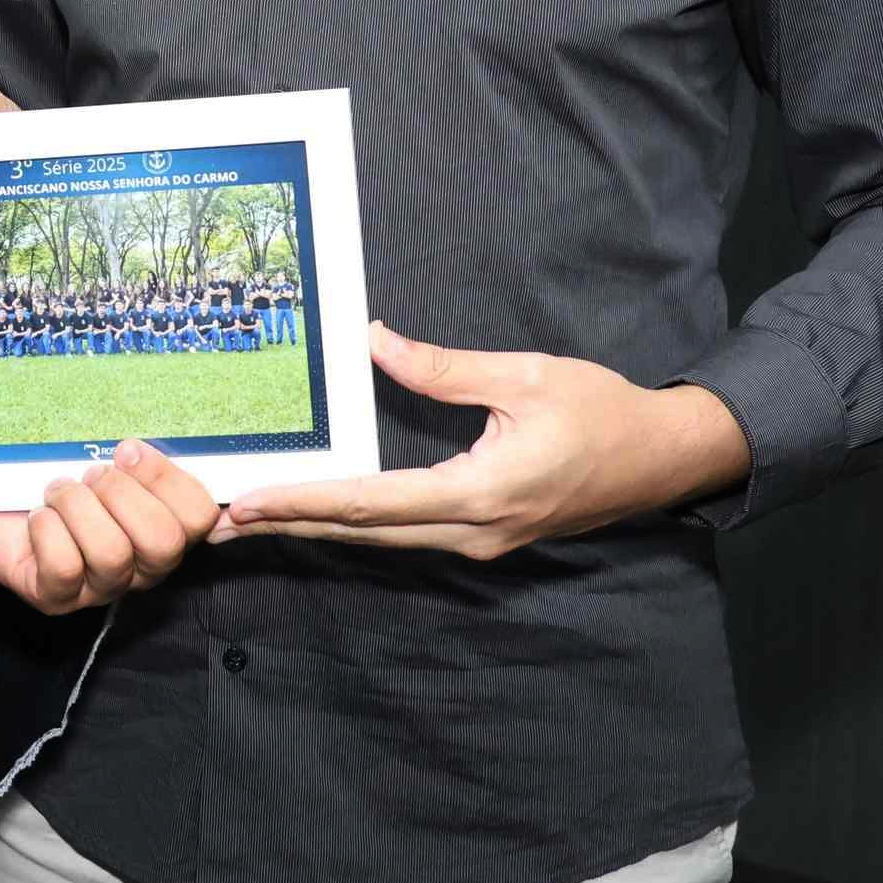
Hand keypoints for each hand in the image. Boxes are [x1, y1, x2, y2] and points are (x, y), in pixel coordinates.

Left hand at [0, 440, 216, 613]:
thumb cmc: (52, 471)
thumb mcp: (96, 452)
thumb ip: (135, 453)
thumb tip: (137, 452)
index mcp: (163, 524)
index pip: (202, 517)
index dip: (187, 491)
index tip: (148, 460)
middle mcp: (141, 564)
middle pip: (165, 541)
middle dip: (121, 494)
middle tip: (91, 475)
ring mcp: (100, 587)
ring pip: (112, 553)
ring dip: (78, 507)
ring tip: (58, 493)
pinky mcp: (57, 598)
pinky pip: (65, 566)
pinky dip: (47, 529)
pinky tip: (38, 518)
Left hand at [213, 324, 751, 559]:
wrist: (663, 459)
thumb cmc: (602, 412)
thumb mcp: (525, 376)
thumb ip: (442, 367)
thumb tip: (374, 341)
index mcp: (480, 493)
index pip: (368, 502)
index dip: (302, 502)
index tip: (247, 502)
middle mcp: (472, 531)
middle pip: (361, 531)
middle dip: (288, 525)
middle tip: (218, 522)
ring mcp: (480, 541)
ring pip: (380, 537)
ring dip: (315, 527)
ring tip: (252, 519)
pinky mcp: (485, 535)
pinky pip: (405, 533)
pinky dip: (354, 523)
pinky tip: (318, 514)